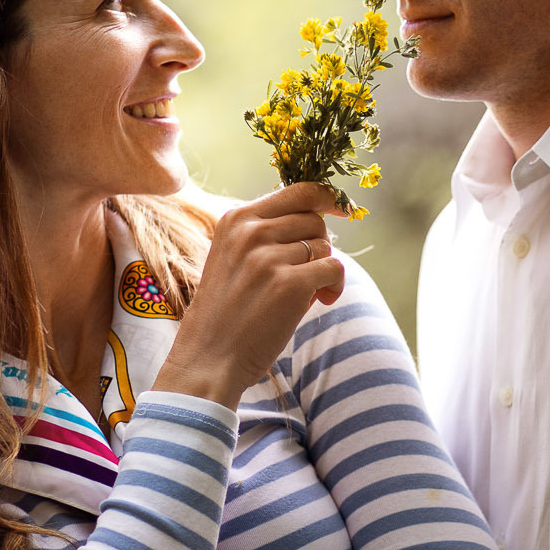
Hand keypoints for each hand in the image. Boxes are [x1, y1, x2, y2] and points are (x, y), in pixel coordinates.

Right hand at [156, 182, 347, 407]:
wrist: (207, 359)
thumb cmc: (225, 315)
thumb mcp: (233, 259)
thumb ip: (266, 236)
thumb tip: (319, 222)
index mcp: (236, 219)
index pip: (297, 190)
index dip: (327, 197)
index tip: (342, 209)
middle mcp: (251, 231)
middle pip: (314, 220)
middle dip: (320, 246)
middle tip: (308, 275)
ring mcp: (269, 256)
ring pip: (325, 246)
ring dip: (323, 271)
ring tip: (307, 295)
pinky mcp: (290, 283)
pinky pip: (334, 269)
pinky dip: (335, 286)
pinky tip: (320, 302)